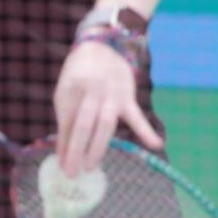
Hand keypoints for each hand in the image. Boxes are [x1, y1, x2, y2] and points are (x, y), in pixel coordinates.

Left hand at [54, 35, 162, 176]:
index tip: (62, 166)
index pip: (66, 123)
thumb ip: (66, 119)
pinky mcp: (127, 96)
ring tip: (91, 167)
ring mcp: (110, 93)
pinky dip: (146, 131)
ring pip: (105, 124)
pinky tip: (155, 144)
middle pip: (83, 125)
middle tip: (73, 173)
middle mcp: (91, 91)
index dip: (63, 146)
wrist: (102, 44)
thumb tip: (64, 152)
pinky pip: (136, 116)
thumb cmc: (79, 73)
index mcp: (71, 90)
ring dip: (98, 148)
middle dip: (77, 151)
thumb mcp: (66, 91)